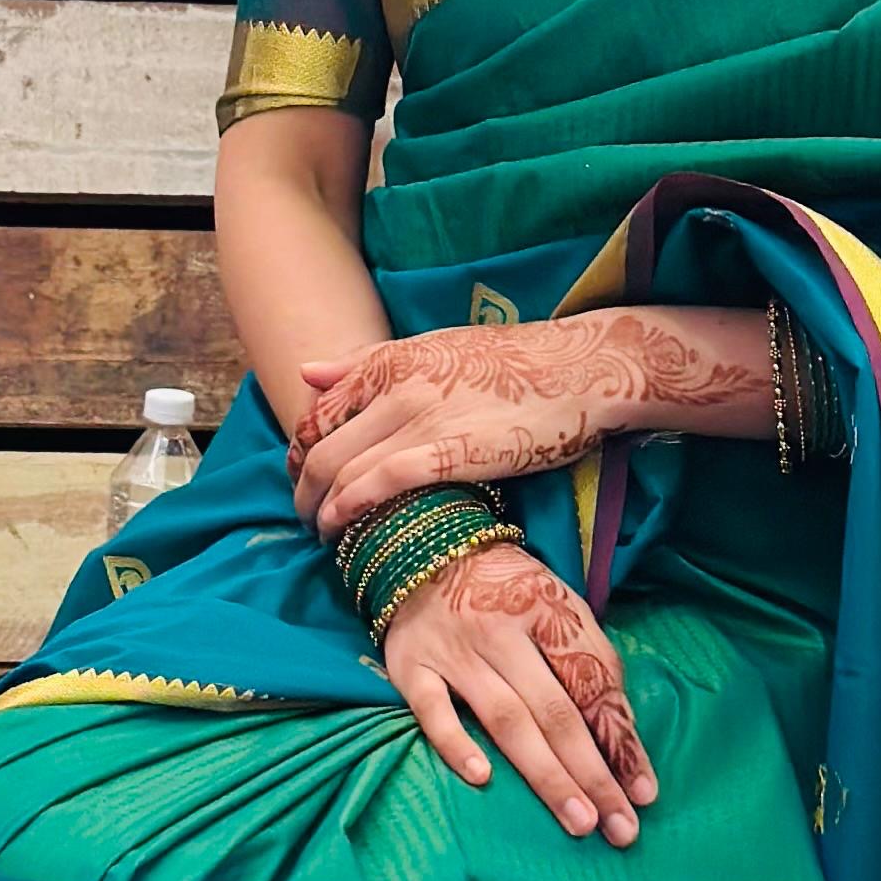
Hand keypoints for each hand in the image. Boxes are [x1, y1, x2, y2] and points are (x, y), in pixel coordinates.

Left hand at [292, 308, 762, 533]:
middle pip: (319, 446)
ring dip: (320, 509)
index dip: (303, 452)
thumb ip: (370, 360)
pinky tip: (344, 532)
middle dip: (302, 490)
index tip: (306, 478)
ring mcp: (417, 418)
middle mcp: (394, 384)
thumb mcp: (435, 346)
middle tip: (305, 516)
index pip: (319, 410)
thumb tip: (307, 371)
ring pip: (339, 470)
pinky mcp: (444, 452)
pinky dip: (349, 511)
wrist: (578, 369)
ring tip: (322, 534)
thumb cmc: (513, 361)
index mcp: (391, 357)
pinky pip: (375, 486)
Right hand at [380, 538, 655, 845]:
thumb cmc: (504, 588)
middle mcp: (503, 631)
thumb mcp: (556, 601)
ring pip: (506, 719)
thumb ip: (588, 657)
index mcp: (546, 609)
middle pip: (554, 711)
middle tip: (621, 829)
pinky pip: (433, 710)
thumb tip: (622, 732)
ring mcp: (455, 650)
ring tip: (579, 821)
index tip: (644, 792)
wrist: (422, 547)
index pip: (590, 681)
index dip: (620, 738)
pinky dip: (456, 743)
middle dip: (592, 773)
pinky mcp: (411, 667)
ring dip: (545, 774)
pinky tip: (482, 779)